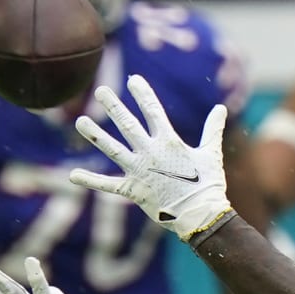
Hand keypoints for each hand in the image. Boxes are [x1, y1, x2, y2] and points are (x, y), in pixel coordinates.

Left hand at [72, 75, 232, 241]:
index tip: (133, 79)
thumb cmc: (208, 184)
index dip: (143, 94)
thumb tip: (222, 108)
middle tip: (100, 90)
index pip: (153, 111)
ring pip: (112, 149)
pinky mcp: (132, 190)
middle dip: (113, 106)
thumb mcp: (211, 153)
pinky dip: (91, 181)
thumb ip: (213, 129)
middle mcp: (150, 153)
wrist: (200, 214)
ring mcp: (139, 171)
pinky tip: (73, 174)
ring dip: (95, 135)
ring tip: (80, 121)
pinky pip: (108, 185)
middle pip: (128, 125)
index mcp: (169, 142)